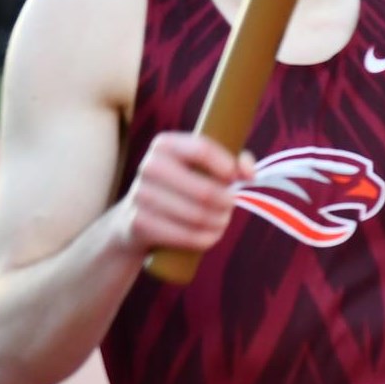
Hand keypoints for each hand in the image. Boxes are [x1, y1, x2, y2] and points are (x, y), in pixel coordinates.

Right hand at [118, 134, 254, 257]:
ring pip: (198, 216)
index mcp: (165, 144)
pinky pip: (186, 236)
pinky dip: (206, 239)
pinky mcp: (139, 223)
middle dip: (226, 202)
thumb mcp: (198, 167)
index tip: (238, 178)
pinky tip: (210, 235)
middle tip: (230, 205)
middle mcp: (149, 165)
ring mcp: (141, 195)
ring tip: (221, 220)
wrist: (135, 220)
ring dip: (219, 222)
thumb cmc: (180, 188)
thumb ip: (231, 162)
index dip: (227, 166)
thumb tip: (249, 174)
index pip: (203, 149)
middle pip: (205, 190)